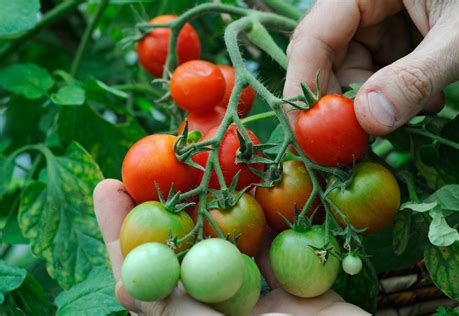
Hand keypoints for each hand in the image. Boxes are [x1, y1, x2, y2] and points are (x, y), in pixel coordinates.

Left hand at [93, 179, 369, 314]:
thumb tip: (121, 285)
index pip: (145, 278)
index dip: (121, 233)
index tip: (106, 186)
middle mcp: (225, 311)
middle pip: (187, 248)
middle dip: (170, 202)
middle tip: (155, 157)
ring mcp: (267, 302)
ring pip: (237, 240)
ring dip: (224, 199)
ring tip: (209, 156)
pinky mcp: (308, 292)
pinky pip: (288, 245)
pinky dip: (279, 214)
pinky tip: (267, 180)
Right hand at [284, 0, 458, 134]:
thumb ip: (416, 77)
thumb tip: (368, 124)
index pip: (314, 36)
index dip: (303, 85)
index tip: (306, 133)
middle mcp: (364, 0)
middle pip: (327, 57)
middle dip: (345, 101)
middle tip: (363, 137)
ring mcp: (379, 16)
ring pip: (353, 69)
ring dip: (377, 100)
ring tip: (421, 107)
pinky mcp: (395, 32)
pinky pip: (377, 69)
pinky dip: (395, 92)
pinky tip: (427, 97)